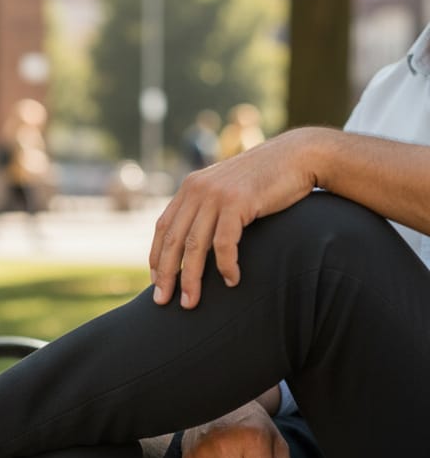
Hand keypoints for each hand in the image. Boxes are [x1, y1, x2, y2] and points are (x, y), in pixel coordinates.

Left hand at [149, 130, 319, 308]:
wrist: (298, 155)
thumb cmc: (266, 180)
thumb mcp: (229, 191)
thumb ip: (210, 209)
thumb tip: (199, 244)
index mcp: (191, 187)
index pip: (164, 226)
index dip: (157, 256)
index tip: (157, 282)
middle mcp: (198, 189)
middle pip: (174, 239)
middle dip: (167, 274)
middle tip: (163, 301)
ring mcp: (216, 194)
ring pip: (195, 245)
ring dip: (191, 278)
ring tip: (191, 302)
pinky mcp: (237, 201)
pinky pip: (224, 243)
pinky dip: (225, 265)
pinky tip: (232, 281)